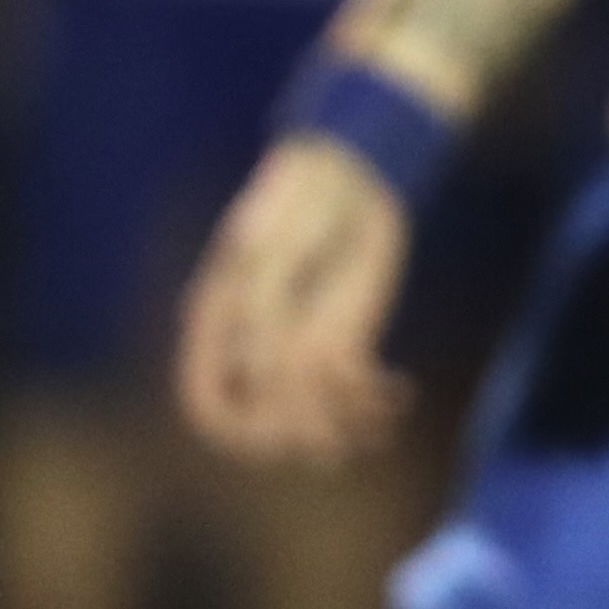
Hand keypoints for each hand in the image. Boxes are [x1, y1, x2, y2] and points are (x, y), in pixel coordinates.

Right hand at [177, 131, 413, 464]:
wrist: (348, 175)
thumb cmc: (300, 201)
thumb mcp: (276, 251)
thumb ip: (265, 309)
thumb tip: (264, 373)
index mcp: (219, 325)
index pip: (207, 402)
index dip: (235, 430)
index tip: (274, 434)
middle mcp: (255, 345)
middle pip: (264, 421)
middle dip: (298, 432)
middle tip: (337, 425)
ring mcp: (299, 346)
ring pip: (311, 416)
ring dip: (342, 429)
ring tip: (376, 420)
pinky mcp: (343, 339)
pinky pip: (351, 391)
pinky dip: (374, 403)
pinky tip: (400, 391)